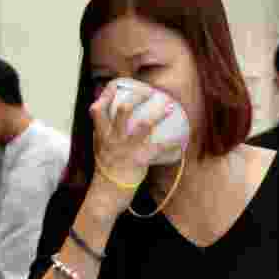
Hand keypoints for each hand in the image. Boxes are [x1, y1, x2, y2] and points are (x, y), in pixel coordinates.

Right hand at [83, 83, 178, 220]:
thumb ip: (104, 134)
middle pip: (122, 110)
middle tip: (149, 90)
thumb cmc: (106, 171)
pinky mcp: (137, 160)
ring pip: (142, 126)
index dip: (107, 94)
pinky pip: (157, 150)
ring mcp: (125, 149)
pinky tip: (180, 144)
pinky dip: (170, 146)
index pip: (99, 108)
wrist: (105, 195)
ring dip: (157, 115)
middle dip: (136, 97)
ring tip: (169, 107)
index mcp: (101, 134)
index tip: (118, 83)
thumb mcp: (99, 149)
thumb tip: (110, 122)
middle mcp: (112, 138)